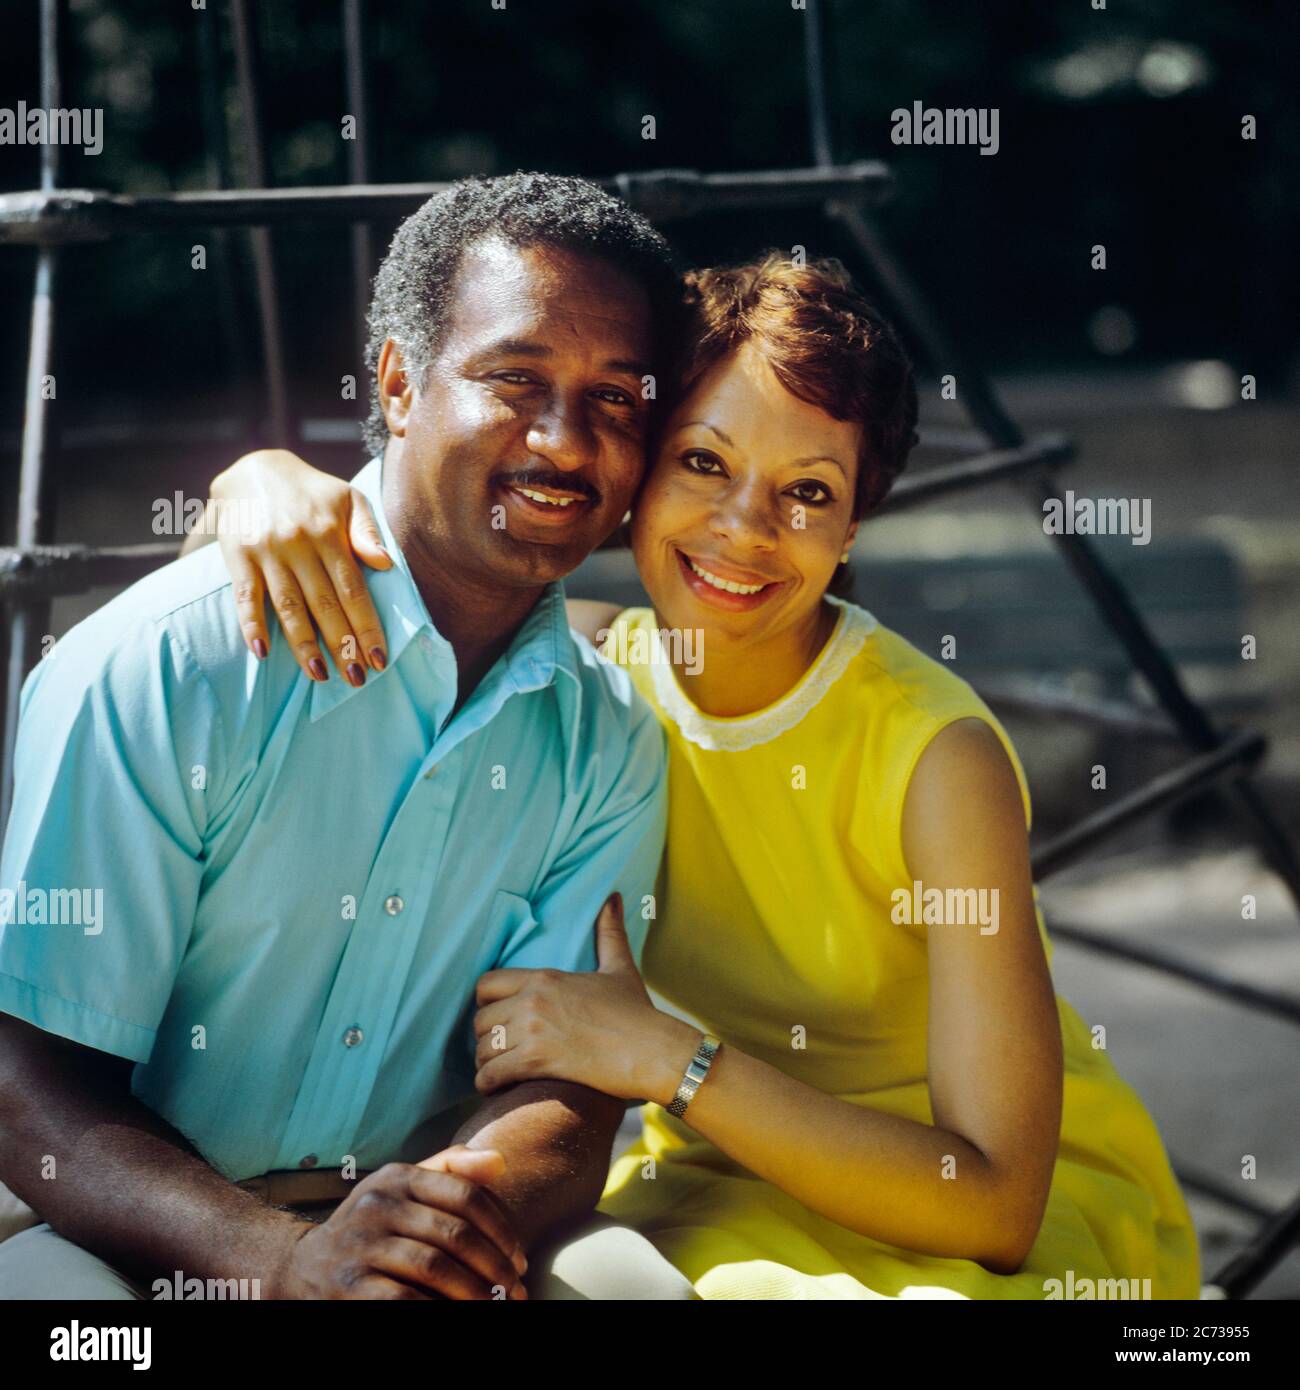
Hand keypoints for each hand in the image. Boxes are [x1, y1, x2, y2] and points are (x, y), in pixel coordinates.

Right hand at [209, 448, 392, 682]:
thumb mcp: (348, 500)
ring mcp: (266, 551)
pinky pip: (245, 596)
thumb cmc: (313, 493)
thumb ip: (368, 532)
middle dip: (342, 646)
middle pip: (324, 604)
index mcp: (329, 533)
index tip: (380, 659)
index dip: (367, 627)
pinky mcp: (238, 556)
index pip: (353, 590)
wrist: (253, 469)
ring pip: (288, 606)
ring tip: (320, 676)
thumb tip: (386, 564)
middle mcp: (298, 544)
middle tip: (357, 680)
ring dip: (304, 645)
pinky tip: (262, 653)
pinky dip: (251, 625)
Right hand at [269, 1150, 528, 1299]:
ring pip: (435, 1269)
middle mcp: (377, 1204)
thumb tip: (501, 1162)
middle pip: (455, 1235)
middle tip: (517, 1291)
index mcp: (397, 1177)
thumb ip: (452, 1170)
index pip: (466, 1195)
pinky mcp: (349, 1287)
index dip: (502, 1229)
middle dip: (495, 1267)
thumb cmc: (372, 1226)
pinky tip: (458, 1313)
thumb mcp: (402, 1188)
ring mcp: (361, 1246)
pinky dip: (440, 1309)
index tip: (521, 1259)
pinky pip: (407, 1300)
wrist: (303, 1266)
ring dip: (475, 1293)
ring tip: (496, 1306)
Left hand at [473, 894, 695, 1102]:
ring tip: (498, 1071)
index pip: (486, 984)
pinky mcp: (537, 1063)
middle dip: (486, 1037)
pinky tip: (499, 1088)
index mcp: (544, 977)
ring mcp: (533, 1032)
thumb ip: (609, 932)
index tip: (497, 1016)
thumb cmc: (637, 1013)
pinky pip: (491, 1075)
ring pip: (483, 1050)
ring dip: (487, 1063)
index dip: (485, 1003)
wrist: (653, 1052)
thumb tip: (612, 897)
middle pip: (480, 1021)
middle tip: (500, 1050)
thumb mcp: (620, 967)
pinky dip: (488, 1084)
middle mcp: (532, 1000)